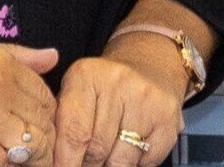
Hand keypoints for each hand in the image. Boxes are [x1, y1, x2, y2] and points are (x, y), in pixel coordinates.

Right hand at [0, 39, 58, 166]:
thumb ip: (13, 55)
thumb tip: (53, 56)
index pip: (44, 93)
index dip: (42, 111)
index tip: (27, 119)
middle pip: (43, 122)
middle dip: (38, 135)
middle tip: (17, 140)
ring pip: (30, 147)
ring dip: (24, 154)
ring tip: (3, 148)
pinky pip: (3, 165)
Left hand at [53, 50, 184, 166]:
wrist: (147, 66)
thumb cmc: (102, 87)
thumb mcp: (76, 89)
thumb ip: (63, 120)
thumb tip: (55, 158)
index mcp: (86, 75)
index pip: (73, 130)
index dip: (66, 160)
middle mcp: (117, 84)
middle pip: (96, 149)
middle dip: (86, 165)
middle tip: (83, 163)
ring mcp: (146, 102)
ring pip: (120, 161)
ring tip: (103, 158)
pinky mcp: (168, 122)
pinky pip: (145, 163)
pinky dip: (132, 164)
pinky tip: (127, 150)